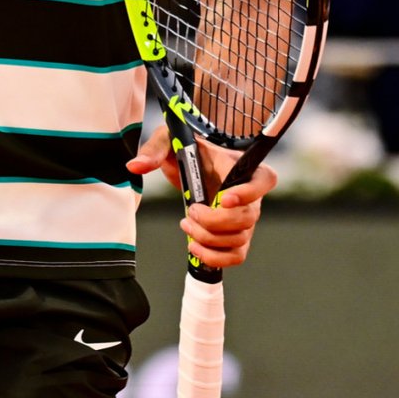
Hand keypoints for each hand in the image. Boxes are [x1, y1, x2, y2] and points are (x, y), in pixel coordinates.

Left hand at [126, 123, 276, 268]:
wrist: (190, 164)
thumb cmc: (185, 148)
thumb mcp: (169, 140)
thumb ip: (154, 149)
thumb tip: (135, 166)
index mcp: (239, 165)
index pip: (263, 180)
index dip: (248, 193)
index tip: (222, 199)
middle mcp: (249, 193)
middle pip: (248, 217)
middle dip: (214, 221)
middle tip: (191, 212)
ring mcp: (244, 216)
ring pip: (240, 239)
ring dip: (209, 239)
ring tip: (187, 225)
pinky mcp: (236, 235)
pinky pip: (236, 256)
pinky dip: (215, 257)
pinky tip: (195, 246)